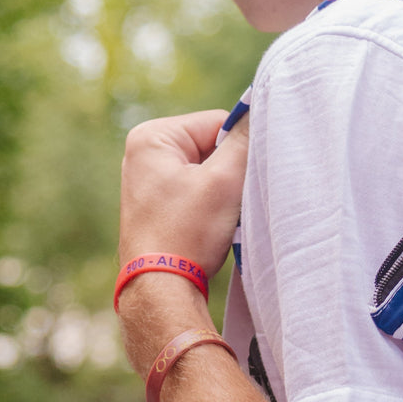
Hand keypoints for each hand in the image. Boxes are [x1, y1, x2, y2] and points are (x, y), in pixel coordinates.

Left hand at [119, 110, 249, 274]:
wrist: (160, 288)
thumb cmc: (186, 232)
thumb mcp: (224, 181)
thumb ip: (244, 142)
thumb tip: (259, 113)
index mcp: (151, 137)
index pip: (217, 123)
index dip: (239, 149)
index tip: (243, 178)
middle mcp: (143, 154)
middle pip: (210, 148)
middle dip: (228, 173)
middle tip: (230, 202)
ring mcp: (147, 183)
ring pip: (206, 173)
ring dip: (222, 193)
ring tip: (217, 218)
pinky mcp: (156, 208)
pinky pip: (195, 194)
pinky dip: (210, 208)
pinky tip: (209, 228)